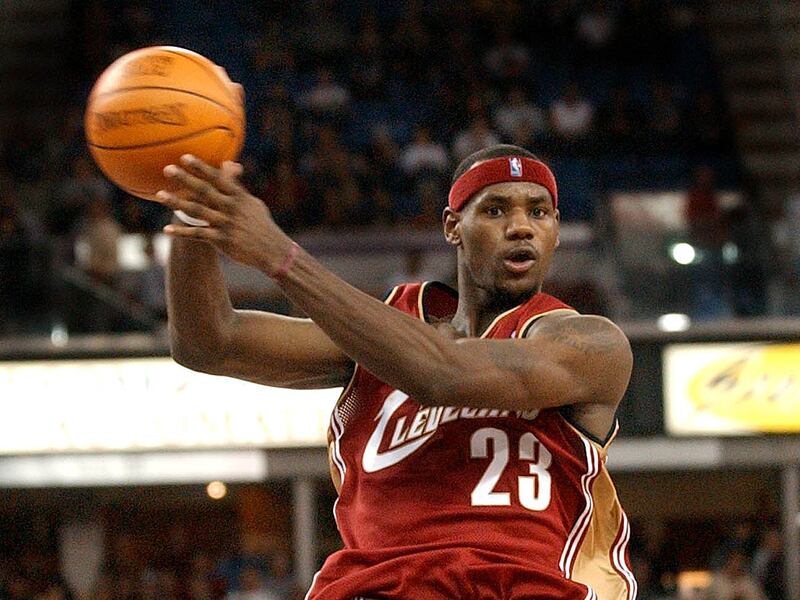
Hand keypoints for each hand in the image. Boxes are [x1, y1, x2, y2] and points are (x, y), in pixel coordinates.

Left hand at [155, 155, 292, 272]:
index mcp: (239, 197)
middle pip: (204, 191)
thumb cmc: (262, 225)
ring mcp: (226, 224)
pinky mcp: (222, 240)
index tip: (185, 157)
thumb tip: (229, 165)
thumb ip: (237, 185)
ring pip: (197, 211)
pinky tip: (167, 230)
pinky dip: (182, 232)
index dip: (201, 168)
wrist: (273, 250)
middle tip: (167, 169)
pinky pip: (198, 234)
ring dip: (177, 203)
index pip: (218, 178)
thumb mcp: (253, 203)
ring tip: (159, 195)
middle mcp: (231, 208)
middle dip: (185, 179)